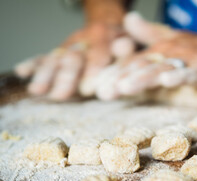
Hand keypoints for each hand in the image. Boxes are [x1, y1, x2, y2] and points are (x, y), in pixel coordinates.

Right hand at [14, 22, 133, 99]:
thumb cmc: (123, 41)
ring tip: (37, 90)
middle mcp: (84, 39)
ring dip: (46, 75)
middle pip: (73, 59)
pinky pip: (44, 56)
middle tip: (59, 96)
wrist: (108, 24)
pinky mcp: (59, 50)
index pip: (98, 54)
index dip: (92, 71)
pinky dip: (33, 63)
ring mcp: (69, 45)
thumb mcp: (130, 41)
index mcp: (104, 35)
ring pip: (56, 59)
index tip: (87, 90)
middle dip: (66, 78)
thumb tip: (124, 46)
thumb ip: (126, 49)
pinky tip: (22, 71)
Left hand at [96, 11, 196, 99]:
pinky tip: (167, 81)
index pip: (135, 60)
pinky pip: (194, 72)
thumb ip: (149, 33)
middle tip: (102, 93)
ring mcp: (192, 59)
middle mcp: (174, 51)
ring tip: (125, 86)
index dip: (115, 72)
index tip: (97, 85)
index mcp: (163, 47)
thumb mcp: (174, 39)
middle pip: (144, 65)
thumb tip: (127, 19)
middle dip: (122, 78)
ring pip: (165, 67)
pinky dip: (181, 76)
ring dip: (144, 77)